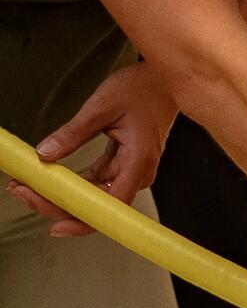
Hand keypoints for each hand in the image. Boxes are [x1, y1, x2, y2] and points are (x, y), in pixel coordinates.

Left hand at [6, 63, 179, 237]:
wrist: (162, 80)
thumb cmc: (142, 89)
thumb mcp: (101, 106)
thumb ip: (72, 133)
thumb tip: (44, 154)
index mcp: (139, 160)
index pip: (112, 204)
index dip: (84, 221)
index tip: (57, 226)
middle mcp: (137, 171)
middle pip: (98, 205)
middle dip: (57, 204)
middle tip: (23, 191)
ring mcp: (130, 171)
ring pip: (93, 197)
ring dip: (61, 195)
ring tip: (27, 185)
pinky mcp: (123, 166)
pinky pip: (94, 184)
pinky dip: (71, 184)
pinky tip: (49, 179)